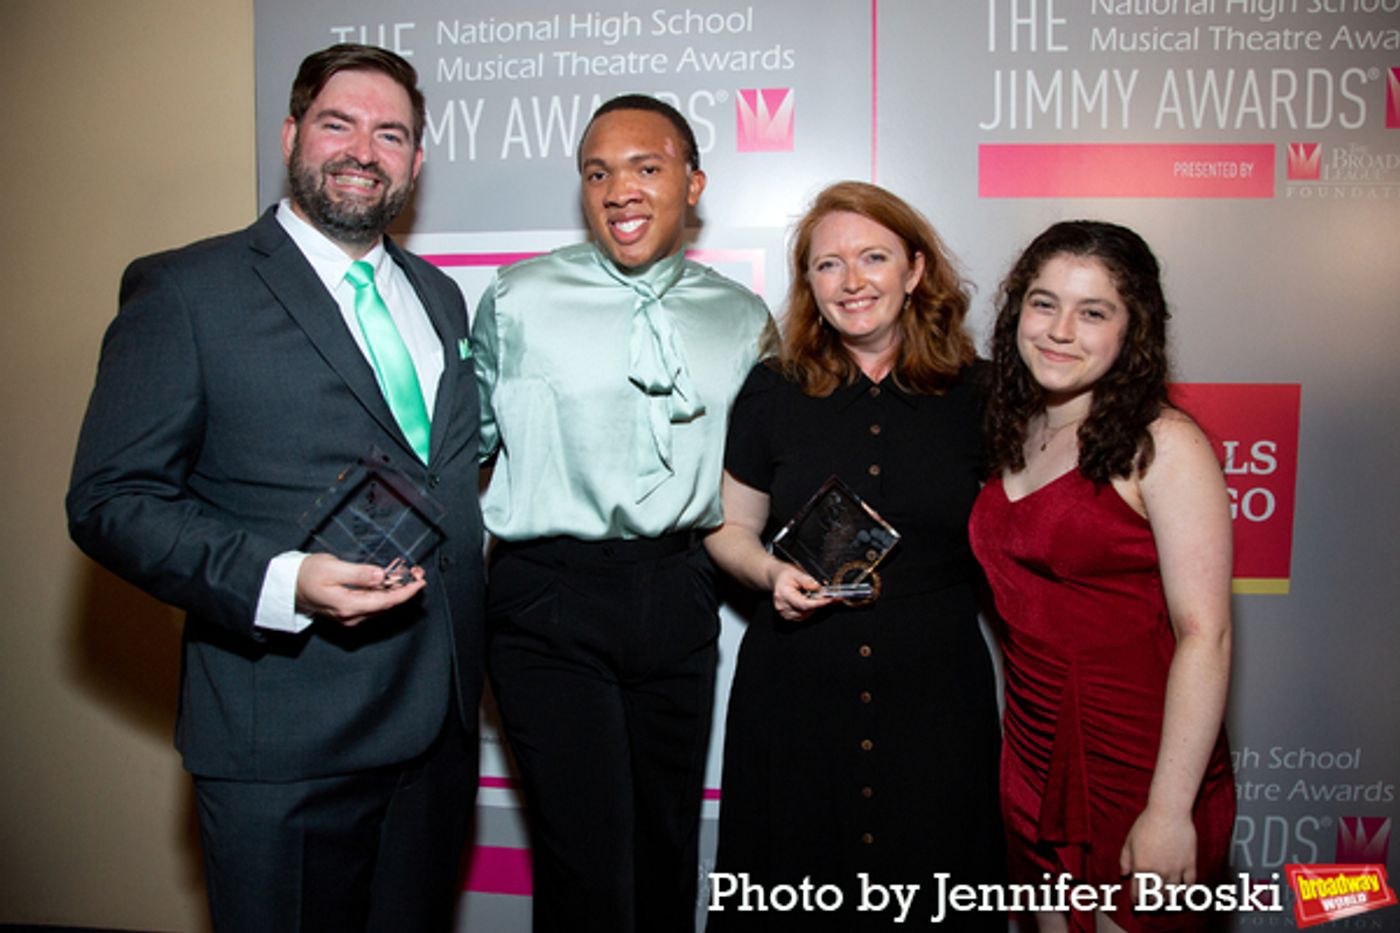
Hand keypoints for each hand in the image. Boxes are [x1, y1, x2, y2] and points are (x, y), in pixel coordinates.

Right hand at [295, 553, 426, 626]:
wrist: (288, 586)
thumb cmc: (307, 574)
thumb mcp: (332, 568)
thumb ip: (358, 574)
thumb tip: (381, 576)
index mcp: (348, 606)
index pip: (386, 601)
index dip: (406, 592)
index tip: (420, 583)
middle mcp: (351, 616)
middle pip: (386, 604)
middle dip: (405, 589)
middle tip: (418, 574)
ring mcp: (350, 616)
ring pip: (381, 605)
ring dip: (396, 591)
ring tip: (409, 575)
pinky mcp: (348, 612)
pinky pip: (372, 604)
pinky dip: (384, 593)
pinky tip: (390, 581)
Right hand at [769, 561, 833, 621]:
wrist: (778, 579)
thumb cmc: (785, 575)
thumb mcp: (796, 572)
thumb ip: (807, 580)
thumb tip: (817, 588)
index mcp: (783, 594)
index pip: (803, 604)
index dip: (818, 603)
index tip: (828, 599)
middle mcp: (782, 605)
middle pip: (805, 610)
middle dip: (817, 603)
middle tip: (824, 595)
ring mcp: (784, 612)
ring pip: (805, 615)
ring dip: (813, 607)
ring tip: (813, 596)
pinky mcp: (787, 616)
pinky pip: (802, 616)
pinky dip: (808, 610)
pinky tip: (807, 601)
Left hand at [1119, 804, 1197, 899]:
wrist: (1169, 812)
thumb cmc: (1147, 823)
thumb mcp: (1129, 840)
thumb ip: (1125, 859)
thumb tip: (1123, 874)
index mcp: (1141, 867)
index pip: (1138, 893)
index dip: (1137, 901)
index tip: (1136, 903)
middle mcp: (1159, 872)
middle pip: (1156, 897)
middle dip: (1152, 902)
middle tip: (1151, 902)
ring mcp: (1176, 869)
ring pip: (1173, 894)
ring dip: (1168, 899)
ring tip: (1166, 899)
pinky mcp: (1190, 864)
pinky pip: (1190, 885)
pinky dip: (1186, 893)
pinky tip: (1182, 894)